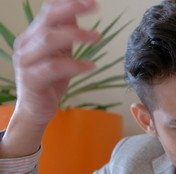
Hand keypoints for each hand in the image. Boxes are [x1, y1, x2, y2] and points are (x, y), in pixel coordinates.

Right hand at [13, 0, 99, 124]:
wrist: (35, 110)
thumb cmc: (50, 81)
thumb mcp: (60, 54)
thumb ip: (66, 35)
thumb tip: (77, 13)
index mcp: (34, 36)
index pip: (48, 10)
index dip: (68, 2)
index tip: (91, 0)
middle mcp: (27, 45)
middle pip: (48, 19)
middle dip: (71, 9)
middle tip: (95, 6)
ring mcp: (26, 61)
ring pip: (49, 40)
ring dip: (76, 35)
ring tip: (98, 37)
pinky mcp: (32, 79)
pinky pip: (53, 67)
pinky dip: (74, 64)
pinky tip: (90, 65)